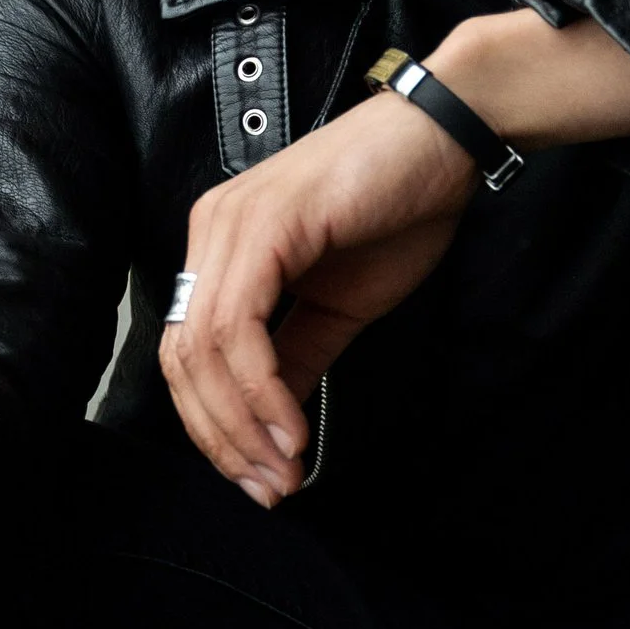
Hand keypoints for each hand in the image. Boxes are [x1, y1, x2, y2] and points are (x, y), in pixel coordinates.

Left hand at [161, 3, 629, 502]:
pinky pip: (241, 327)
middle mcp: (212, 233)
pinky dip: (262, 390)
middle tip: (268, 489)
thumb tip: (272, 422)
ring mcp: (231, 225)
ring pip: (205, 352)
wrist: (446, 140)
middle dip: (223, 440)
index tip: (260, 478)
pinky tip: (293, 427)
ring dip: (243, 426)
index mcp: (222, 248)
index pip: (191, 355)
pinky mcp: (263, 225)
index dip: (216, 428)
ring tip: (284, 469)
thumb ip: (297, 359)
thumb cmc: (399, 207)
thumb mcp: (339, 305)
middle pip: (183, 361)